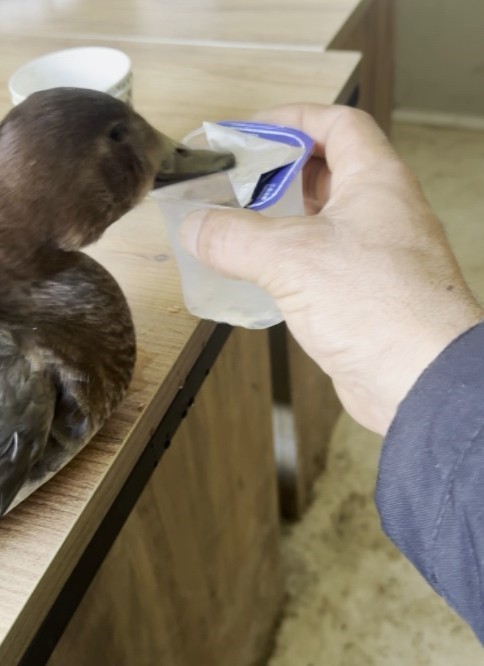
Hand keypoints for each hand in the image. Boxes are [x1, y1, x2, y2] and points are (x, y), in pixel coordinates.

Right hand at [180, 104, 482, 433]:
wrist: (420, 380)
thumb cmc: (383, 308)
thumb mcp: (291, 258)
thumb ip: (234, 237)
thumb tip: (196, 227)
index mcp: (376, 181)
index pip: (338, 123)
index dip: (293, 119)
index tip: (253, 131)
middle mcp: (382, 212)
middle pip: (329, 171)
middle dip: (282, 171)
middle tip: (241, 180)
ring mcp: (376, 254)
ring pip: (324, 220)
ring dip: (284, 219)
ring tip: (243, 224)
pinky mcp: (365, 292)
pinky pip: (323, 261)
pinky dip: (292, 259)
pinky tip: (263, 273)